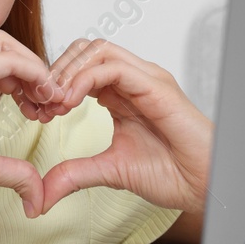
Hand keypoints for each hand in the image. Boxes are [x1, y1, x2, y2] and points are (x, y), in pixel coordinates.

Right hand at [0, 30, 66, 219]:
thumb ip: (11, 171)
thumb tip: (35, 191)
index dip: (22, 76)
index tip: (37, 106)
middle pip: (2, 44)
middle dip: (31, 68)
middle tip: (48, 100)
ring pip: (5, 45)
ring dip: (33, 69)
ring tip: (46, 100)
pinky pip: (5, 60)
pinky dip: (30, 72)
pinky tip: (39, 95)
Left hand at [32, 38, 212, 217]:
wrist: (203, 183)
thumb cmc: (171, 173)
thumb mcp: (109, 171)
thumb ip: (74, 174)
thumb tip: (41, 194)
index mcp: (122, 93)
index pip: (81, 65)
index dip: (56, 82)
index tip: (41, 111)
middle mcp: (134, 79)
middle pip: (86, 48)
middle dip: (58, 70)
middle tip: (44, 101)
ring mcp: (146, 79)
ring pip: (98, 49)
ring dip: (69, 71)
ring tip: (56, 102)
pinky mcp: (156, 85)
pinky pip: (113, 67)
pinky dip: (85, 78)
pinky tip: (71, 101)